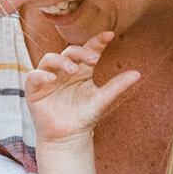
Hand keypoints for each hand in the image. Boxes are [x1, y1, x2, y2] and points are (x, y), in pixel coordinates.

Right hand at [21, 32, 142, 146]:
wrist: (68, 138)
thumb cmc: (84, 117)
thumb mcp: (102, 100)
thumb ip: (117, 85)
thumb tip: (138, 73)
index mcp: (81, 70)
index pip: (88, 50)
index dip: (97, 41)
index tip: (109, 35)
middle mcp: (64, 70)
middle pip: (69, 52)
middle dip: (80, 52)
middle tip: (93, 59)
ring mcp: (48, 78)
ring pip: (50, 59)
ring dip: (61, 61)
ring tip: (73, 70)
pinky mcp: (34, 89)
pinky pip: (33, 76)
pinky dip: (42, 75)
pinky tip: (52, 79)